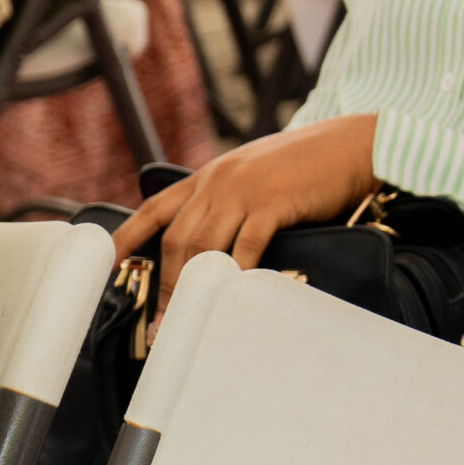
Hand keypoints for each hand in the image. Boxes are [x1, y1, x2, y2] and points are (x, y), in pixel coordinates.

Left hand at [111, 114, 381, 309]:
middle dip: (165, 283)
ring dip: (192, 287)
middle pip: (176, 238)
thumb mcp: (259, 172)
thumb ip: (232, 198)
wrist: (355, 144)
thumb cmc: (313, 163)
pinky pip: (245, 245)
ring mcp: (245, 190)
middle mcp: (220, 180)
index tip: (108, 269)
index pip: (155, 208)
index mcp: (212, 174)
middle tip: (162, 321)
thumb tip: (218, 241)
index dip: (127, 240)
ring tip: (188, 318)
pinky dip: (236, 272)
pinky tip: (234, 293)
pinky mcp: (273, 202)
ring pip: (202, 245)